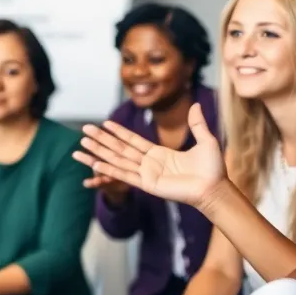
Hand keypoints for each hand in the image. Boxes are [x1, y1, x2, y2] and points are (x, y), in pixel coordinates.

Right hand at [73, 103, 225, 208]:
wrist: (215, 188)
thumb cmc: (213, 169)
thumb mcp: (206, 140)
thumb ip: (197, 124)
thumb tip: (197, 105)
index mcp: (159, 154)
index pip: (133, 140)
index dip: (118, 132)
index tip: (104, 123)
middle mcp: (149, 163)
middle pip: (119, 149)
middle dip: (101, 140)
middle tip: (84, 130)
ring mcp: (146, 174)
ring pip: (116, 160)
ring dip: (98, 153)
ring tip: (80, 147)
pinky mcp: (147, 184)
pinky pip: (124, 174)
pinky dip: (108, 169)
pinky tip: (94, 163)